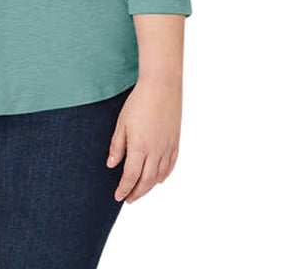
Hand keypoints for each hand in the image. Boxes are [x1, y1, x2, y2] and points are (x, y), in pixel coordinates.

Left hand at [106, 76, 181, 202]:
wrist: (162, 87)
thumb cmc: (138, 102)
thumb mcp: (122, 123)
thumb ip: (117, 146)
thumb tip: (112, 165)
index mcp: (140, 147)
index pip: (131, 176)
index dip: (124, 188)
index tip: (118, 196)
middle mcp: (156, 151)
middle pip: (146, 180)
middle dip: (136, 192)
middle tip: (128, 199)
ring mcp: (168, 148)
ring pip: (159, 176)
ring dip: (149, 187)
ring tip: (140, 191)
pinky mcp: (175, 142)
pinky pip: (170, 166)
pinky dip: (163, 176)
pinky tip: (157, 179)